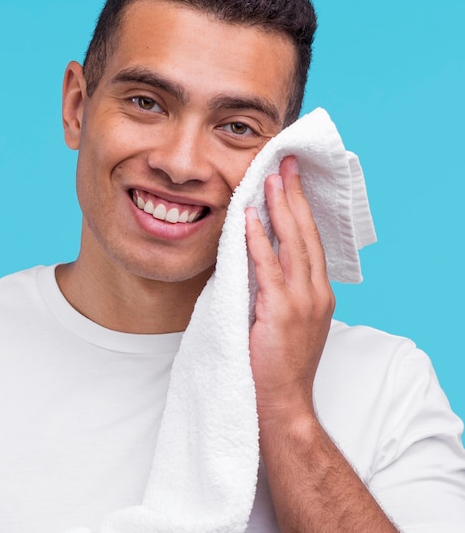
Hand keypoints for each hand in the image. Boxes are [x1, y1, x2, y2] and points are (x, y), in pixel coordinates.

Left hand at [245, 155, 334, 425]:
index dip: (301, 207)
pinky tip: (249, 217)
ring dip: (279, 207)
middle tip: (285, 164)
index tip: (292, 180)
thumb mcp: (287, 319)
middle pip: (305, 232)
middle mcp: (316, 291)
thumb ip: (278, 288)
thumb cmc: (279, 363)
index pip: (310, 239)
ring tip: (270, 177)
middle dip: (294, 195)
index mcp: (318, 292)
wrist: (284, 403)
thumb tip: (256, 257)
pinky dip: (257, 240)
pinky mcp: (281, 311)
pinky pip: (267, 267)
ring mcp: (302, 300)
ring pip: (292, 243)